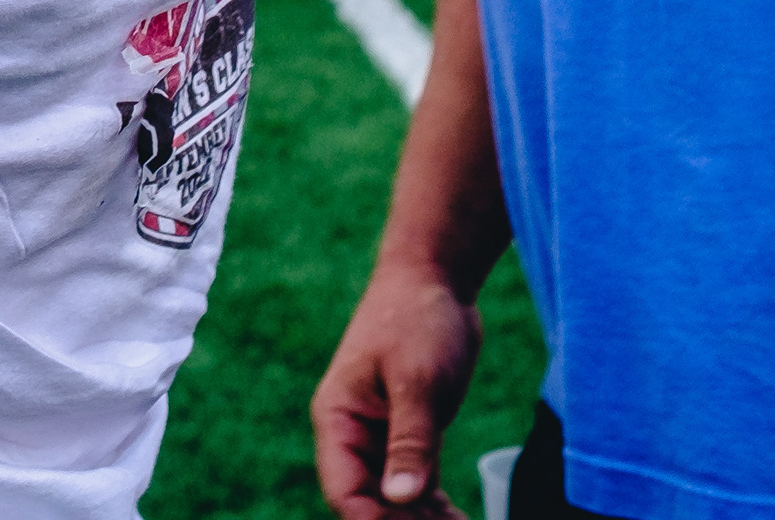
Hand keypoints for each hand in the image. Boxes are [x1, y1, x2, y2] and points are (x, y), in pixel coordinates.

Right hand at [313, 251, 481, 518]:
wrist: (435, 278)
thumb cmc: (416, 320)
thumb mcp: (417, 382)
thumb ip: (410, 442)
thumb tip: (399, 499)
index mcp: (338, 419)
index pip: (344, 491)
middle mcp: (354, 434)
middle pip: (370, 502)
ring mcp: (382, 435)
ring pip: (396, 499)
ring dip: (424, 519)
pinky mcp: (411, 432)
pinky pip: (418, 484)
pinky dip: (437, 507)